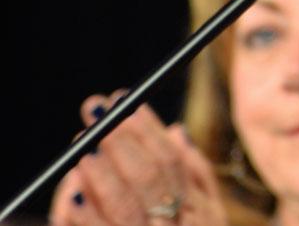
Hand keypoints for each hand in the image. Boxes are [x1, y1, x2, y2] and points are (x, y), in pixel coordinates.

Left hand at [49, 93, 227, 225]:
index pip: (173, 160)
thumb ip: (195, 176)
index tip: (124, 101)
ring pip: (127, 206)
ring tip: (82, 146)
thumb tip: (176, 132)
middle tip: (96, 112)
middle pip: (151, 178)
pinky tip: (74, 195)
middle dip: (121, 140)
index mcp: (199, 213)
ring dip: (103, 173)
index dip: (147, 129)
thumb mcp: (207, 218)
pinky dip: (86, 217)